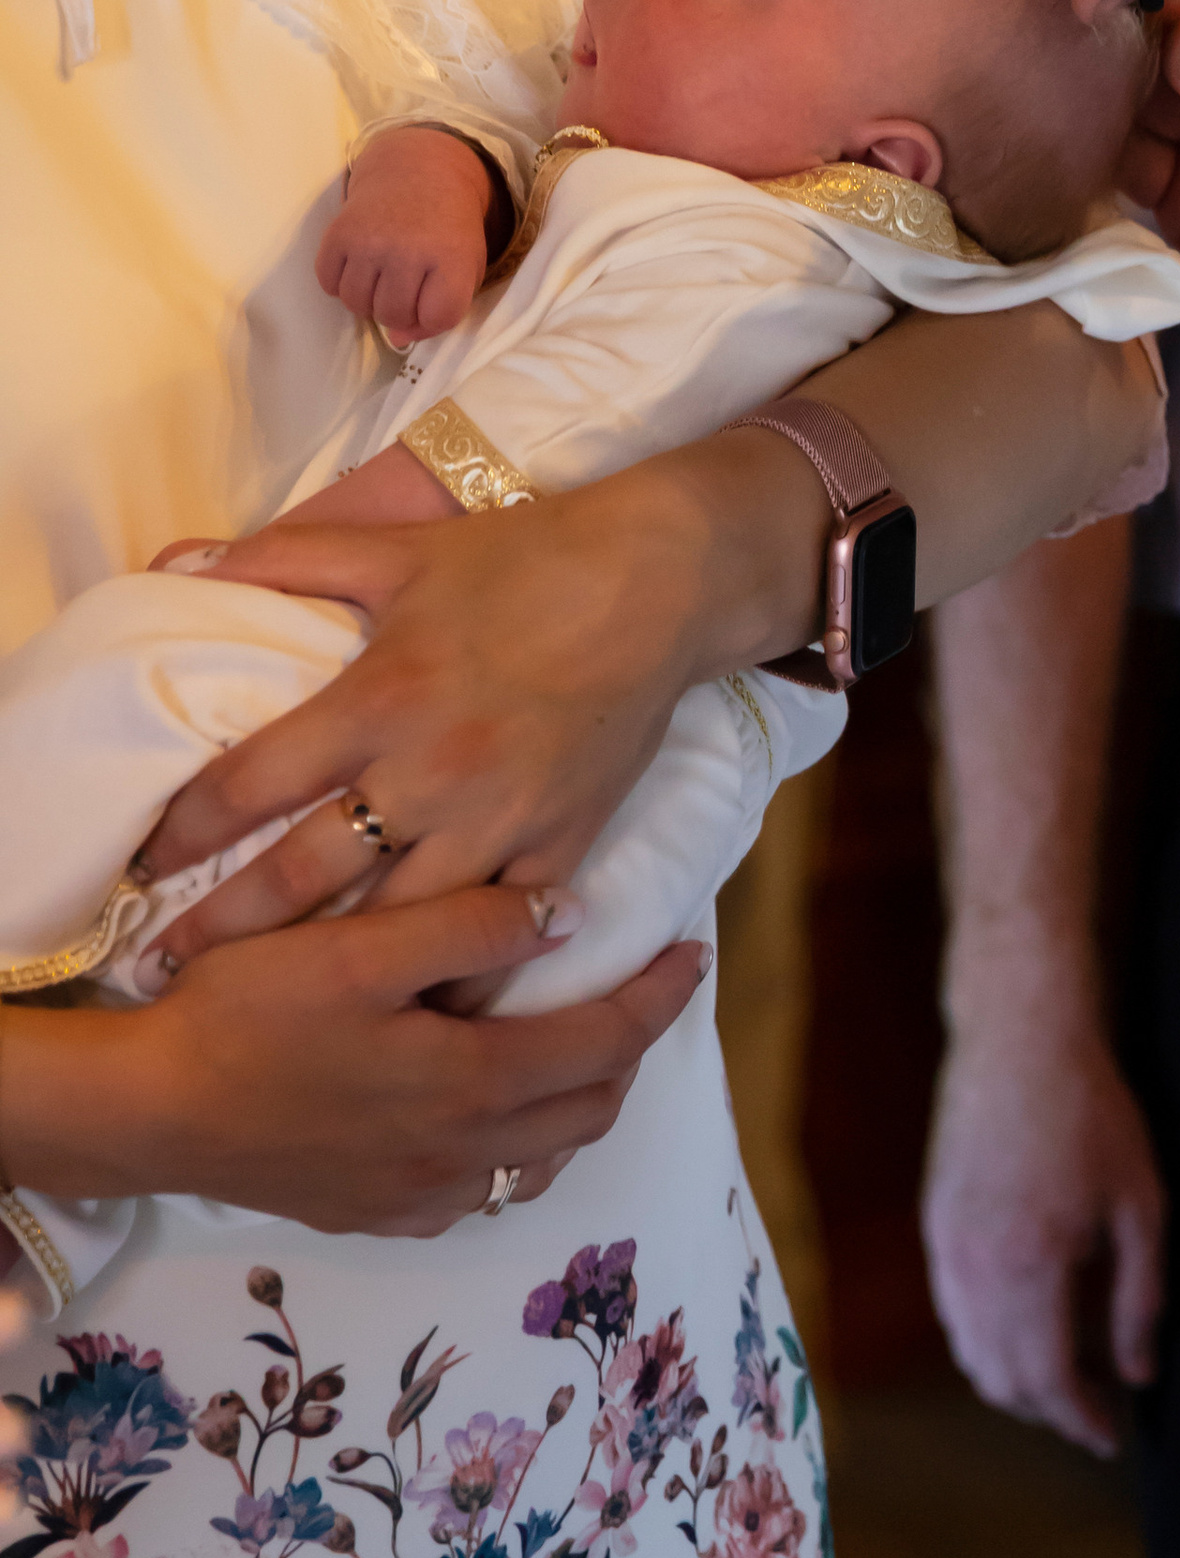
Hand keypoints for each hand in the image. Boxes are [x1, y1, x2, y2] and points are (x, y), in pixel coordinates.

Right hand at [0, 889, 706, 1237]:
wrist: (151, 1113)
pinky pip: (478, 1191)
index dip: (661, 998)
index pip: (608, 1042)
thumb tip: (572, 913)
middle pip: (590, 1109)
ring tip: (570, 1046)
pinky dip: (510, 1149)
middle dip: (630, 1050)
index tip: (694, 955)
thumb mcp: (360, 948)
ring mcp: (421, 1196)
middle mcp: (465, 1154)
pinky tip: (486, 1111)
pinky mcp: (376, 1215)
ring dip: (574, 1104)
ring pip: (540, 1158)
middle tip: (636, 993)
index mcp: (475, 1083)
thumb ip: (471, 925)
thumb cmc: (249, 1018)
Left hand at [136, 479, 744, 960]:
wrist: (660, 583)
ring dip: (332, 966)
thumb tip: (183, 560)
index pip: (249, 783)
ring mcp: (499, 819)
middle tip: (168, 965)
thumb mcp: (400, 550)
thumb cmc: (527, 560)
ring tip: (277, 1003)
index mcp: (377, 698)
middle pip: (302, 876)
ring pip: (395, 925)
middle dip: (225, 927)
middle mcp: (428, 772)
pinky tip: (417, 1008)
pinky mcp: (562, 844)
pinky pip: (500, 937)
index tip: (142, 868)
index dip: (182, 832)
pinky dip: (457, 976)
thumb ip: (288, 558)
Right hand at [315, 126, 496, 347]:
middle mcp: (408, 248)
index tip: (434, 300)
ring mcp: (369, 240)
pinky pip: (329, 285)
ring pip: (357, 305)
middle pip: (393, 316)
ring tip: (383, 277)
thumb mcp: (466, 266)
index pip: (438, 316)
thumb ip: (442, 309)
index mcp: (451, 256)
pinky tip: (360, 265)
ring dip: (369, 301)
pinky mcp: (338, 233)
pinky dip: (341, 284)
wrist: (418, 172)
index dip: (434, 319)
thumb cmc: (446, 229)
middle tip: (407, 285)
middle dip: (400, 312)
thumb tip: (396, 339)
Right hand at [924, 980, 1162, 1456]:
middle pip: (1001, 1380)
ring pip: (969, 1353)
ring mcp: (945, 1248)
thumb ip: (1140, 1298)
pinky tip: (1026, 1327)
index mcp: (1030, 1266)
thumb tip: (1139, 1373)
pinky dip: (985, 1342)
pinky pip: (952, 1313)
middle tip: (1095, 1413)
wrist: (1019, 1041)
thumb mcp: (1141, 1206)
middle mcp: (974, 1268)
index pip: (1047, 1379)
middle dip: (1048, 1410)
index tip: (1111, 1437)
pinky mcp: (934, 1226)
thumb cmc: (1092, 1116)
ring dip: (1013, 1382)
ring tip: (1067, 1377)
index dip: (1080, 1420)